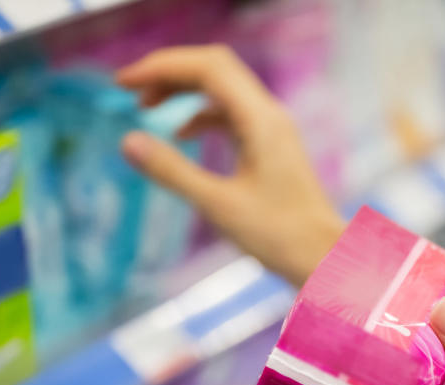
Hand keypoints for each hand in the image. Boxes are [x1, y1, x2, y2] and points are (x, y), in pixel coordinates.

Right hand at [116, 45, 344, 286]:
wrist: (322, 257)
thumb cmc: (279, 237)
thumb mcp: (217, 205)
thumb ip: (171, 171)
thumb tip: (127, 141)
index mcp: (260, 121)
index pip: (207, 67)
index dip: (161, 66)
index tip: (122, 82)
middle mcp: (269, 115)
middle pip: (214, 67)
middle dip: (169, 71)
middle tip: (129, 88)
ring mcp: (272, 128)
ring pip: (222, 88)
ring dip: (183, 90)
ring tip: (145, 106)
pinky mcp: (271, 145)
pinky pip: (231, 112)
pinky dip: (201, 114)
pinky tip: (181, 134)